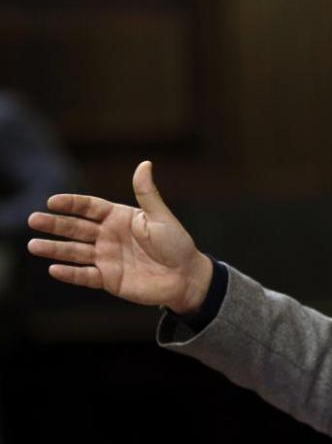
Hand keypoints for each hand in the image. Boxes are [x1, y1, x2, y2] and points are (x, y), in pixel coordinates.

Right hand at [27, 161, 212, 313]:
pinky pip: (85, 275)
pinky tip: (54, 269)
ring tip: (34, 245)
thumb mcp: (161, 217)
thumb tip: (144, 164)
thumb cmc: (176, 244)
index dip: (71, 204)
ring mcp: (107, 258)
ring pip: (75, 252)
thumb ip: (147, 193)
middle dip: (55, 224)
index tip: (52, 201)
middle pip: (76, 228)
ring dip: (55, 249)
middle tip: (33, 220)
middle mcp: (109, 236)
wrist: (186, 276)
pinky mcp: (109, 279)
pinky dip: (70, 273)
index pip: (89, 207)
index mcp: (119, 218)